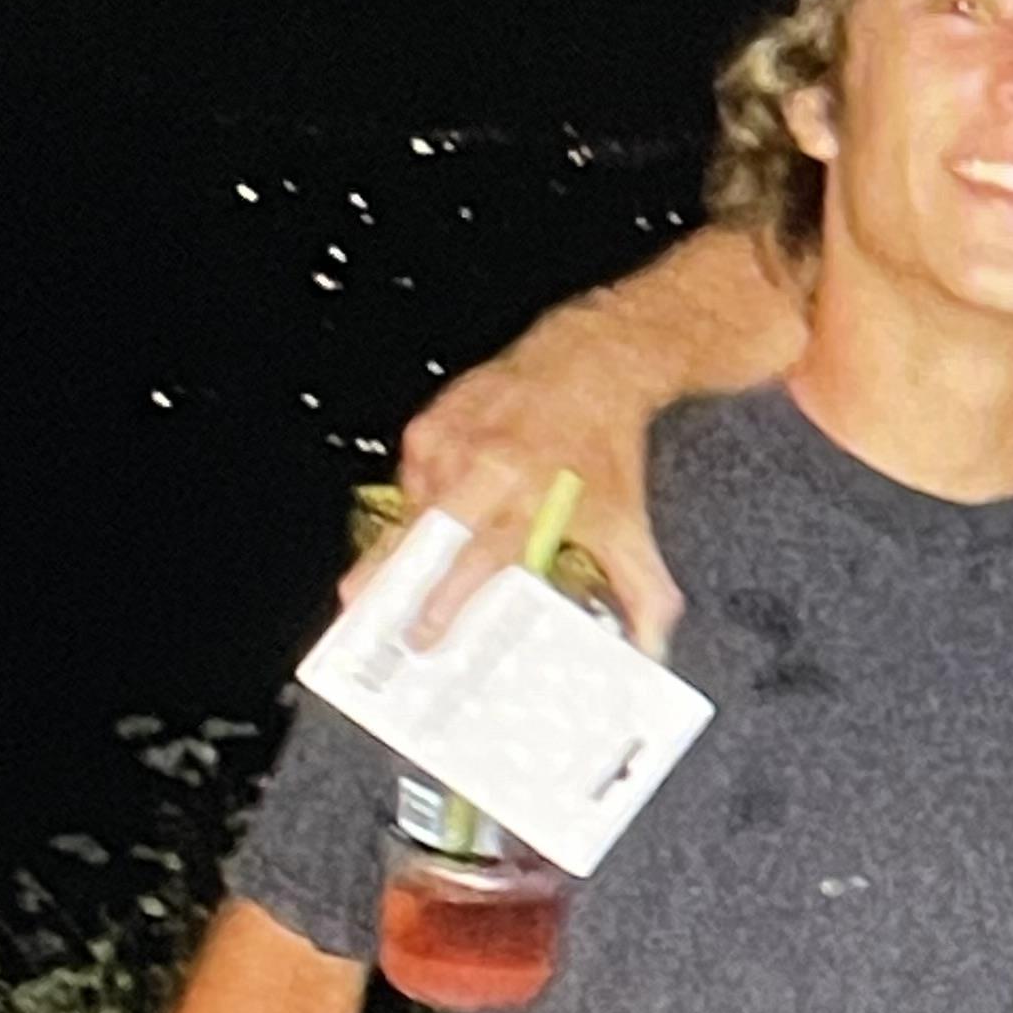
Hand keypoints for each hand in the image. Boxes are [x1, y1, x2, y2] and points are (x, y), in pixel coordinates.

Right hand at [359, 303, 682, 656]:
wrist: (590, 364)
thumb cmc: (603, 446)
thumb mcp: (628, 524)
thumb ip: (643, 592)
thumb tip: (654, 647)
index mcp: (525, 495)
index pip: (475, 557)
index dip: (444, 598)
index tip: (423, 632)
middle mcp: (480, 466)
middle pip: (419, 536)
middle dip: (385, 577)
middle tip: (359, 610)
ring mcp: (447, 443)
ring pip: (411, 513)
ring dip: (407, 550)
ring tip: (394, 583)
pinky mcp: (427, 426)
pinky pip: (412, 483)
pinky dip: (425, 509)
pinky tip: (447, 520)